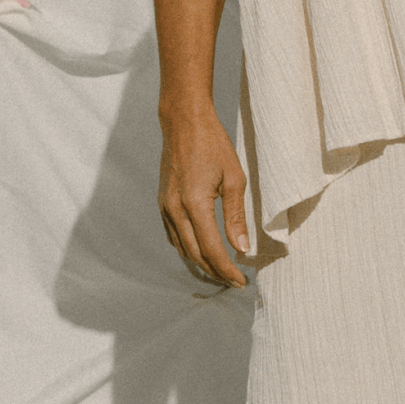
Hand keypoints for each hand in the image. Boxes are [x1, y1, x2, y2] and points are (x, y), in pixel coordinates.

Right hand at [159, 108, 249, 287]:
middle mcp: (175, 209)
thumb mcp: (234, 178)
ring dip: (202, 263)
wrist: (183, 122)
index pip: (212, 249)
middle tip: (235, 281)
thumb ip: (236, 216)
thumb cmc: (213, 145)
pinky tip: (202, 251)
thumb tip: (241, 248)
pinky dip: (188, 249)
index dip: (227, 270)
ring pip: (182, 248)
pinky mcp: (163, 203)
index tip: (241, 281)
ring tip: (222, 270)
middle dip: (216, 272)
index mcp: (194, 204)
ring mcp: (165, 207)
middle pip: (195, 254)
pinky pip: (173, 236)